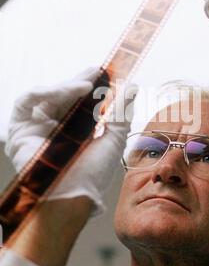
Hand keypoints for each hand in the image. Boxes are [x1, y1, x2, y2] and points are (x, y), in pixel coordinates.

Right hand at [5, 68, 137, 215]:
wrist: (74, 194)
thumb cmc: (94, 173)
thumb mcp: (114, 138)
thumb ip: (122, 112)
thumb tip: (132, 86)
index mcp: (75, 131)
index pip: (79, 102)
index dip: (91, 86)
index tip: (107, 72)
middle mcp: (54, 129)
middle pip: (63, 96)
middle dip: (81, 80)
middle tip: (98, 71)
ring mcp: (36, 129)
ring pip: (47, 96)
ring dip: (68, 86)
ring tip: (88, 85)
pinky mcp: (20, 130)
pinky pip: (27, 101)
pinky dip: (46, 91)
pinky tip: (70, 90)